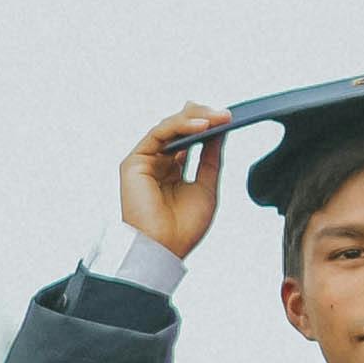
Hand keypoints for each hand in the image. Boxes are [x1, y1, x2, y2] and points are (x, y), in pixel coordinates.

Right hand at [121, 105, 232, 265]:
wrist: (165, 248)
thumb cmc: (183, 227)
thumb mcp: (207, 186)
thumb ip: (210, 158)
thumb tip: (220, 132)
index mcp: (172, 171)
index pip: (189, 139)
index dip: (207, 127)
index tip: (228, 119)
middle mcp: (157, 163)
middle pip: (179, 129)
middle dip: (202, 117)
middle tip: (226, 114)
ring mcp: (145, 161)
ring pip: (169, 127)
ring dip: (195, 118)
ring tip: (218, 117)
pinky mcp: (135, 161)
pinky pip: (159, 133)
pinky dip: (181, 126)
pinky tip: (202, 126)